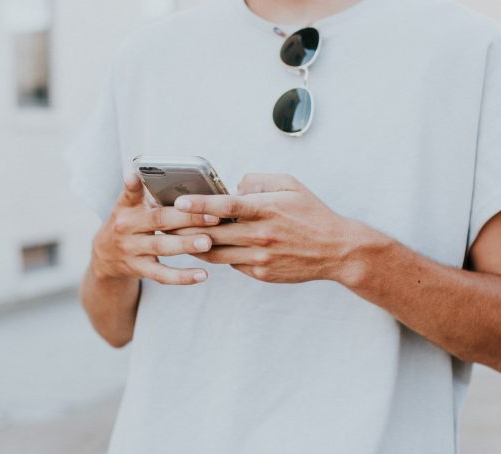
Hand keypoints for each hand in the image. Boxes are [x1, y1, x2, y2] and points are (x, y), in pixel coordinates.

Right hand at [91, 173, 220, 284]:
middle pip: (159, 220)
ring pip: (161, 247)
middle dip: (187, 218)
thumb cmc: (130, 223)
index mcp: (127, 207)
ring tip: (207, 242)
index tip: (135, 175)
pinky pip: (162, 275)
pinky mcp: (139, 269)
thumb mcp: (131, 206)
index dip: (133, 185)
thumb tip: (184, 182)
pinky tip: (202, 275)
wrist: (105, 256)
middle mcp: (126, 227)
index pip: (129, 193)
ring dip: (186, 244)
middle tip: (213, 216)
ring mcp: (132, 249)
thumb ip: (150, 194)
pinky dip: (183, 277)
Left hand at [172, 174, 360, 282]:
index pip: (226, 205)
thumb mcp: (290, 185)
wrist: (336, 250)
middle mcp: (260, 234)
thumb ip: (259, 181)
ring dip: (194, 245)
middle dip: (185, 228)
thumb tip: (234, 187)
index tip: (178, 202)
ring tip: (175, 237)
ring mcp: (260, 256)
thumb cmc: (312, 213)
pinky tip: (206, 248)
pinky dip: (218, 255)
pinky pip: (232, 263)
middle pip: (213, 232)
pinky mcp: (261, 273)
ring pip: (216, 252)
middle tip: (163, 222)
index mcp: (266, 209)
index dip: (199, 204)